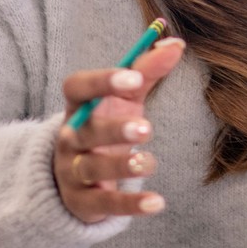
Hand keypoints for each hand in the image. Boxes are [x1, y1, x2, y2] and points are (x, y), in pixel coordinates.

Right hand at [54, 36, 185, 222]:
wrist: (75, 178)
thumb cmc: (106, 125)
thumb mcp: (124, 98)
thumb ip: (147, 70)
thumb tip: (176, 42)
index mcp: (78, 106)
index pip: (78, 87)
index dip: (102, 81)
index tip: (134, 77)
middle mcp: (70, 137)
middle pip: (86, 130)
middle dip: (114, 129)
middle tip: (146, 127)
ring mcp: (72, 171)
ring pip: (91, 168)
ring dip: (122, 165)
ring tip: (149, 162)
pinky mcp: (83, 202)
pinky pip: (105, 204)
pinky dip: (131, 204)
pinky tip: (157, 203)